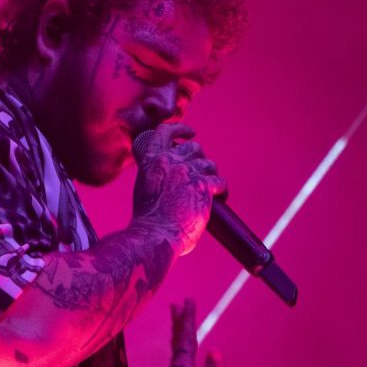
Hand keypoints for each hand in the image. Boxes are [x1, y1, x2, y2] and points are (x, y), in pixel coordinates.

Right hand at [131, 123, 226, 255]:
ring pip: (209, 164)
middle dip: (199, 158)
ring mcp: (187, 173)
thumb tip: (169, 180)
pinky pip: (219, 182)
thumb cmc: (147, 221)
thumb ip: (156, 177)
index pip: (165, 132)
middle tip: (200, 172)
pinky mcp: (203, 187)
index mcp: (151, 161)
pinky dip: (222, 190)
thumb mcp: (144, 188)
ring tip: (210, 189)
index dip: (181, 129)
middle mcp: (170, 162)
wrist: (154, 237)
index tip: (191, 133)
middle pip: (194, 148)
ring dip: (211, 175)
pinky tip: (221, 198)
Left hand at [147, 298, 221, 366]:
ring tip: (178, 319)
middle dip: (180, 320)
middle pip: (178, 340)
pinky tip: (184, 349)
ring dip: (178, 331)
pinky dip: (180, 347)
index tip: (187, 301)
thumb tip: (214, 351)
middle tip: (178, 303)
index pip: (187, 338)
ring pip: (176, 349)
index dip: (187, 319)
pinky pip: (178, 360)